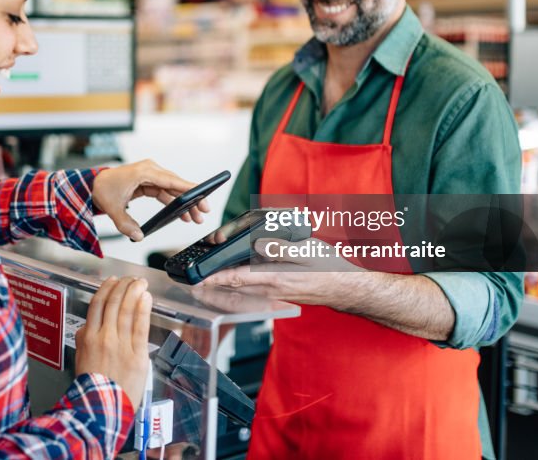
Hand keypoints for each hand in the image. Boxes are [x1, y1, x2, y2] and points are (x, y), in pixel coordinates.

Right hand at [74, 277, 152, 409]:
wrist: (99, 408)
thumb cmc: (91, 388)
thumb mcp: (80, 358)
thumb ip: (85, 340)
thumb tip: (88, 327)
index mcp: (88, 337)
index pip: (97, 304)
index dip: (106, 288)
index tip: (113, 280)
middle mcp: (103, 337)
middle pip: (113, 303)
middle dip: (124, 286)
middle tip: (131, 278)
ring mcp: (120, 345)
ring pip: (127, 311)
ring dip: (135, 292)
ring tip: (140, 282)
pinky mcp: (136, 355)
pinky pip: (140, 327)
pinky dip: (143, 310)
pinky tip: (146, 298)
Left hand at [92, 160, 208, 240]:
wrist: (94, 184)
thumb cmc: (103, 189)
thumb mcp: (112, 208)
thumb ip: (125, 224)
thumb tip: (138, 235)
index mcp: (142, 171)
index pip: (169, 180)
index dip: (186, 188)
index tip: (201, 193)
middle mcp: (150, 170)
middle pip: (175, 184)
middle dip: (191, 198)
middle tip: (204, 211)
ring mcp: (151, 175)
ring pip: (173, 189)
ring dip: (184, 203)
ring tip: (195, 217)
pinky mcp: (150, 181)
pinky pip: (166, 192)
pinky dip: (174, 202)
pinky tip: (182, 214)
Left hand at [198, 238, 358, 303]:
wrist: (344, 288)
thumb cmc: (328, 268)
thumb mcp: (306, 251)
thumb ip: (281, 249)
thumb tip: (258, 245)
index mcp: (273, 277)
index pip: (235, 278)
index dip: (213, 278)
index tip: (195, 278)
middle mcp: (269, 289)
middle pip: (233, 285)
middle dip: (213, 278)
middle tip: (194, 272)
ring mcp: (273, 293)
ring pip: (241, 287)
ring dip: (224, 280)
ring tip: (207, 271)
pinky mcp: (277, 292)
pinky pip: (251, 288)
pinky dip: (239, 281)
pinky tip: (235, 272)